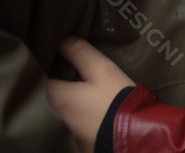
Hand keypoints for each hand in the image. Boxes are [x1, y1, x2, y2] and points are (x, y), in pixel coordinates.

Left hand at [46, 37, 134, 152]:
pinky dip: (97, 117)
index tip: (76, 63)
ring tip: (106, 93)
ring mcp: (78, 136)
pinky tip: (111, 111)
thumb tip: (64, 42)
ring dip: (88, 104)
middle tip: (94, 77)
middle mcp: (66, 121)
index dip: (62, 69)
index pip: (52, 81)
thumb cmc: (114, 100)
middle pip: (65, 98)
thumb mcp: (101, 69)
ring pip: (79, 113)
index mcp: (63, 100)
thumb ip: (81, 53)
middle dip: (76, 87)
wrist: (132, 136)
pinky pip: (91, 126)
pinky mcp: (91, 144)